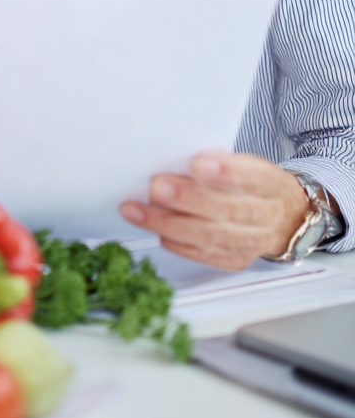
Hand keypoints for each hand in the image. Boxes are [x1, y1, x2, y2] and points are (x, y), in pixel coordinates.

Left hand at [119, 152, 311, 270]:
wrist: (281, 214)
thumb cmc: (247, 181)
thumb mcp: (242, 163)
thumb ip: (214, 162)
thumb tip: (169, 157)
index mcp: (270, 184)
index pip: (254, 177)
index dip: (227, 172)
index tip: (197, 164)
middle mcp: (267, 215)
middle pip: (229, 210)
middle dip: (189, 199)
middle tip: (156, 187)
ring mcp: (253, 242)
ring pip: (212, 236)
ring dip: (169, 223)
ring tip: (136, 210)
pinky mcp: (236, 260)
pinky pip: (204, 255)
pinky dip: (176, 243)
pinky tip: (154, 230)